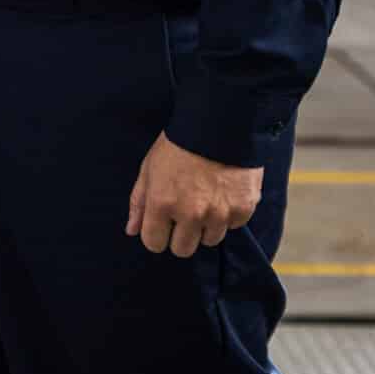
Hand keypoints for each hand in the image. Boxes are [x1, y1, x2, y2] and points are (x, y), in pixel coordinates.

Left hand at [126, 133, 260, 257]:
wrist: (218, 124)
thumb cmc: (178, 144)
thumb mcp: (149, 168)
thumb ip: (139, 202)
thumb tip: (131, 230)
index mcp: (162, 203)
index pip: (154, 243)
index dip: (156, 234)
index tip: (161, 224)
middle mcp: (191, 214)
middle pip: (183, 249)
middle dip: (181, 235)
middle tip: (185, 213)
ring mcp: (219, 214)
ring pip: (209, 240)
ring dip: (206, 226)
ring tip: (206, 199)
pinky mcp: (243, 209)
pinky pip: (233, 226)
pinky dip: (228, 214)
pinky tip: (223, 192)